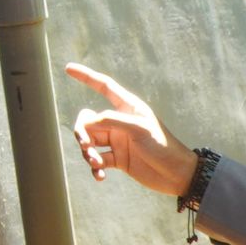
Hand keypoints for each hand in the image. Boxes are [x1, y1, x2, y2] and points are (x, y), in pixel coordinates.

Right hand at [62, 61, 192, 193]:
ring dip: (88, 152)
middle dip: (82, 131)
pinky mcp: (118, 159)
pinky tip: (100, 176)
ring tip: (97, 163)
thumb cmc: (162, 146)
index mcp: (127, 107)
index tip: (68, 68)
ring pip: (90, 141)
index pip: (103, 86)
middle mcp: (119, 122)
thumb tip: (88, 123)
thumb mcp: (138, 129)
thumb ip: (111, 121)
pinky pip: (97, 160)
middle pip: (89, 120)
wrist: (177, 174)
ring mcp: (117, 141)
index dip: (86, 77)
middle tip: (85, 144)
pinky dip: (95, 167)